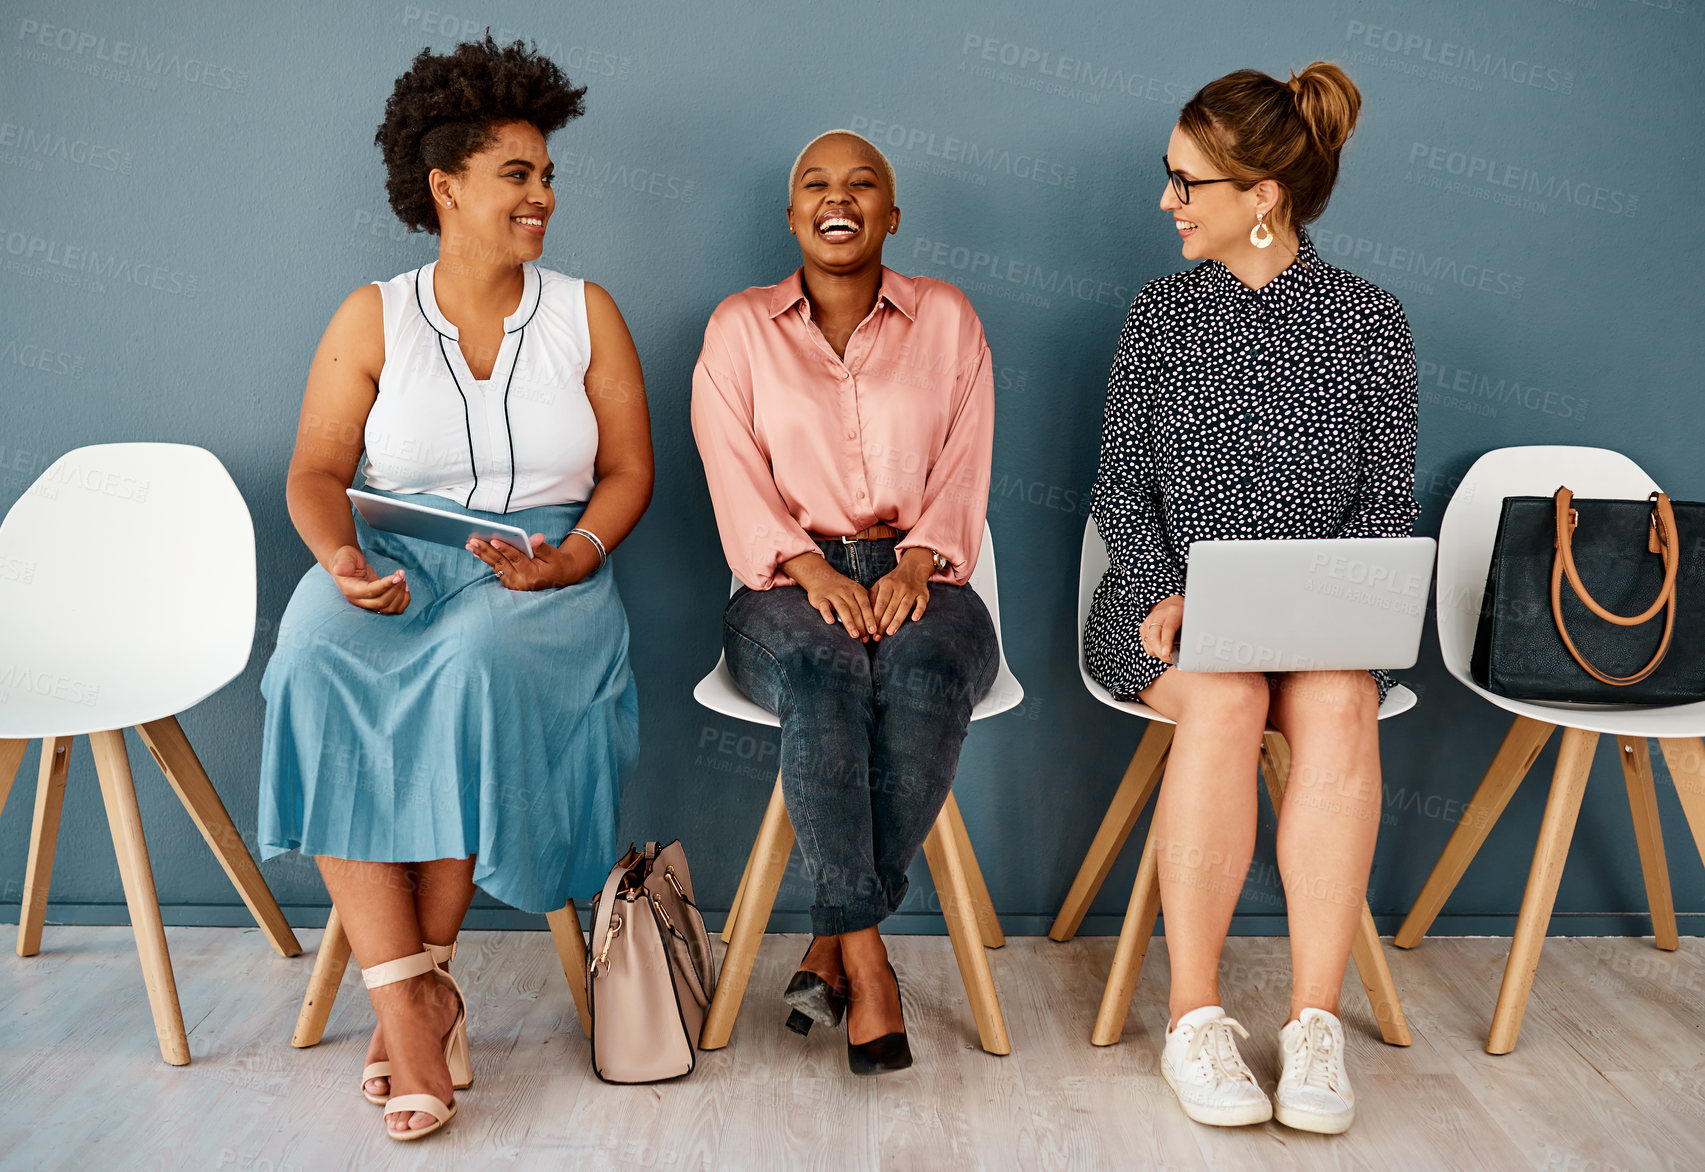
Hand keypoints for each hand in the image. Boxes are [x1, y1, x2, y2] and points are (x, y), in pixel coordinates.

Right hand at [328, 545, 408, 613]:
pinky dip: (403, 601)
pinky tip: (405, 588)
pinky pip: (393, 609)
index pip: (370, 592)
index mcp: (350, 590)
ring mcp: (369, 604)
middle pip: (381, 603)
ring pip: (388, 608)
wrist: (348, 564)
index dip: (386, 585)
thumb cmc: (347, 559)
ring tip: (403, 578)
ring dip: (400, 595)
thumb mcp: (344, 557)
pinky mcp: (378, 603)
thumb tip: (339, 570)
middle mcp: (359, 600)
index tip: (398, 576)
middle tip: (402, 573)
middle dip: (395, 588)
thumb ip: (344, 564)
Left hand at [466, 533, 594, 590]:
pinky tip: (477, 552)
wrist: (560, 577)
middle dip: (486, 550)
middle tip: (473, 541)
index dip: (506, 549)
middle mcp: (521, 583)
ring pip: (496, 566)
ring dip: (482, 554)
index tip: (494, 540)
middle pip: (501, 563)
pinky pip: (496, 569)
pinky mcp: (509, 583)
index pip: (517, 559)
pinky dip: (487, 560)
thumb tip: (536, 538)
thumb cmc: (556, 563)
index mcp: (532, 576)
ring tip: (470, 544)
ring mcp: (514, 585)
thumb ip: (541, 547)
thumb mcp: (552, 554)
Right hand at [787, 554, 878, 641]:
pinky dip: (827, 613)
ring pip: (842, 608)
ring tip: (855, 635)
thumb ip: (864, 606)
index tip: (873, 631)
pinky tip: (830, 622)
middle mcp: (846, 592)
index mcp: (857, 590)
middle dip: (861, 625)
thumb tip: (873, 628)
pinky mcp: (820, 598)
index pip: (865, 605)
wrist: (821, 576)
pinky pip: (824, 606)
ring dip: (849, 622)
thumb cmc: (843, 590)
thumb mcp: (856, 592)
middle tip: (865, 638)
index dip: (870, 618)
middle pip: (855, 609)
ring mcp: (832, 594)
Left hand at [869, 548, 932, 635]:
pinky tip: (914, 619)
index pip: (880, 603)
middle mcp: (900, 586)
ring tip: (890, 632)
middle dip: (883, 623)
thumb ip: (872, 598)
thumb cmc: (892, 582)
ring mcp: (912, 590)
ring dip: (897, 620)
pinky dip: (919, 611)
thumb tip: (864, 616)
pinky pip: (922, 603)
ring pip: (904, 607)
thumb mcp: (880, 585)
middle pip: (891, 607)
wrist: (912, 569)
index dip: (875, 617)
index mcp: (887, 584)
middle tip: (877, 637)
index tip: (870, 630)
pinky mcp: (923, 594)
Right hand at [1140, 595, 1184, 663]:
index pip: (1168, 628)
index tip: (1167, 654)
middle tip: (1170, 660)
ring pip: (1148, 643)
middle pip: (1154, 637)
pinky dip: (1153, 650)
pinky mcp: (1143, 627)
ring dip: (1157, 652)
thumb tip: (1186, 654)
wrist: (1170, 604)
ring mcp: (1148, 621)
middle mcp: (1158, 615)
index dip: (1167, 642)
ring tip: (1169, 654)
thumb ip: (1188, 635)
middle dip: (1160, 653)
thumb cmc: (1184, 616)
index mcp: (1173, 612)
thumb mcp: (1190, 621)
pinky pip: (1145, 644)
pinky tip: (1161, 648)